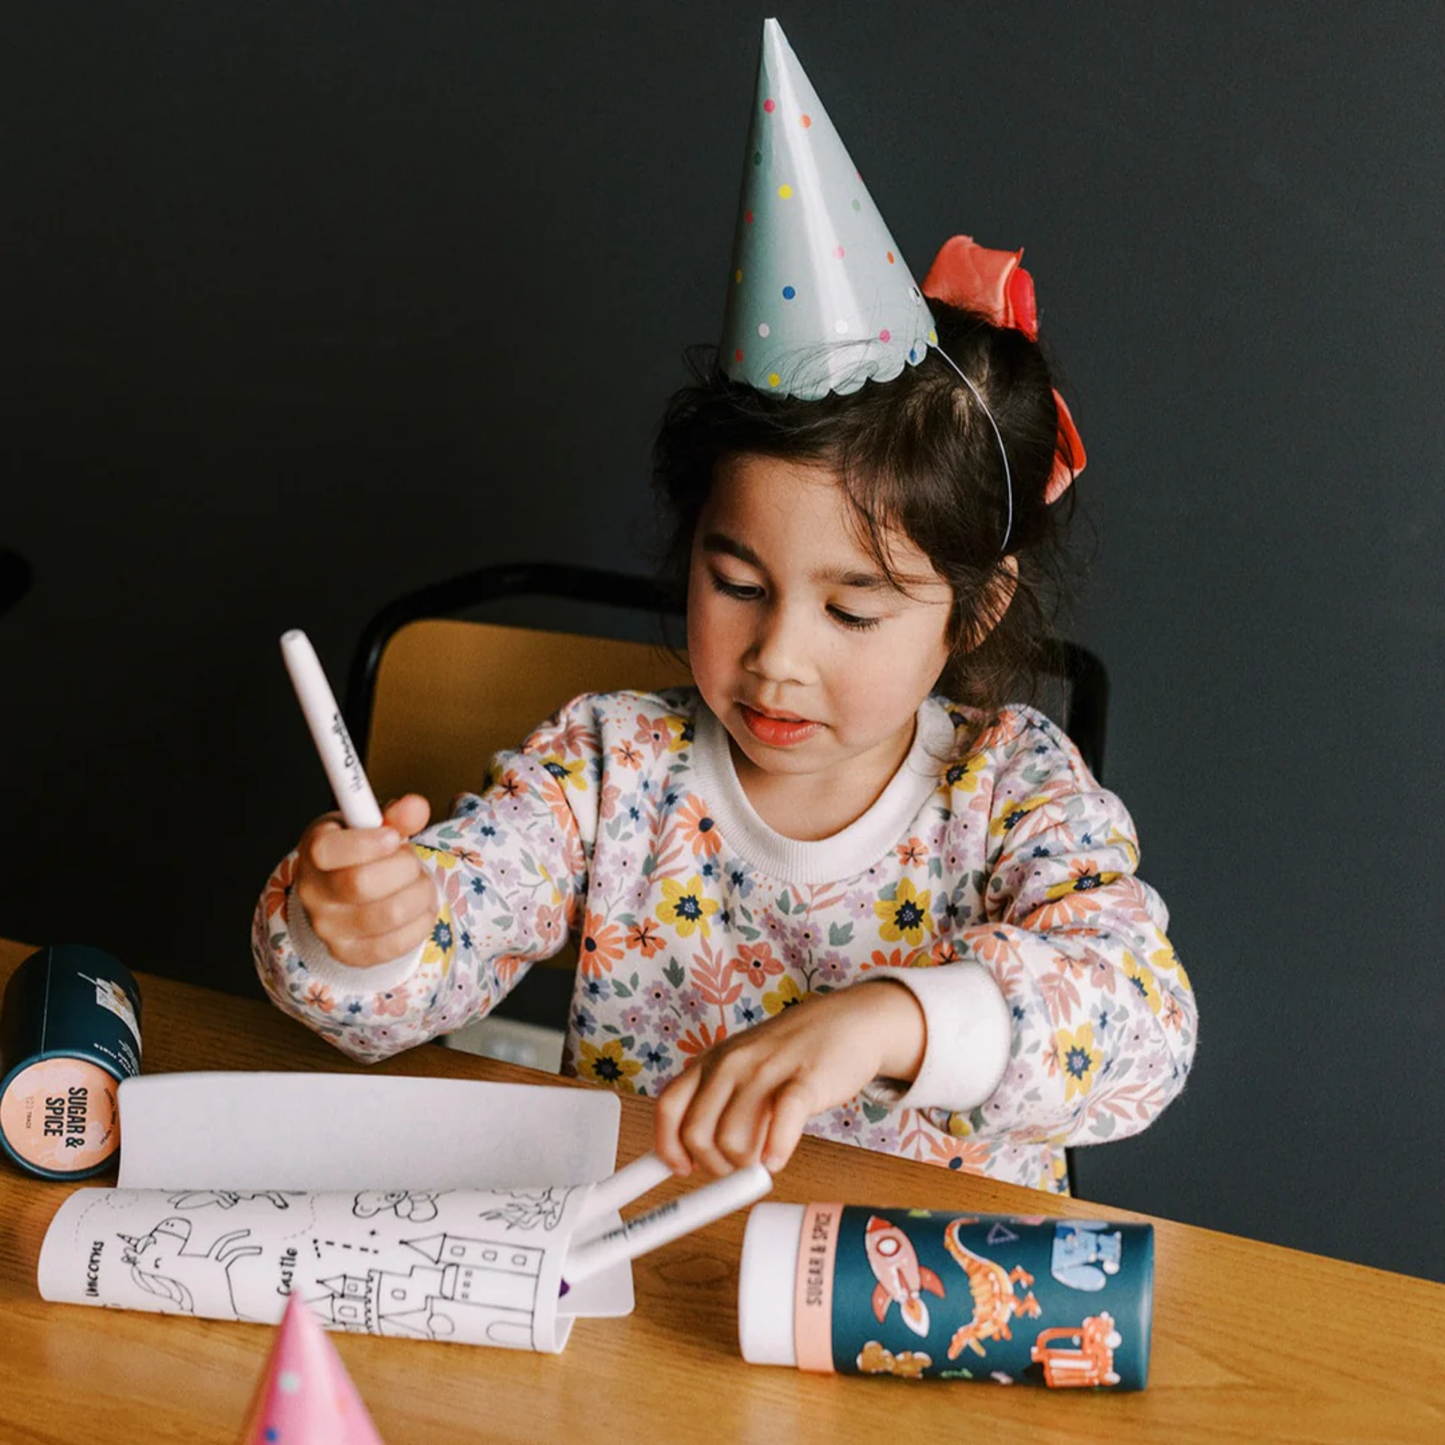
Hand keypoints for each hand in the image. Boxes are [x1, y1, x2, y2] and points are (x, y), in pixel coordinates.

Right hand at [293, 794, 436, 966]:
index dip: (367, 843)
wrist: (346, 897)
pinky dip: (421, 921)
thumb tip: (415, 807)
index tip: (394, 838)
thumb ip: (396, 816)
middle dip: (403, 868)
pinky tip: (419, 907)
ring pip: (389, 914)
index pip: (327, 850)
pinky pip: (396, 944)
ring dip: (420, 893)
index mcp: (315, 849)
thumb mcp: (374, 826)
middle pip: (362, 884)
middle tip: (410, 861)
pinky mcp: (349, 954)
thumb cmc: (363, 853)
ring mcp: (327, 928)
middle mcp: (313, 892)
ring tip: (419, 883)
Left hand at [653, 981, 925, 1176]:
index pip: (668, 1108)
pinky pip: (780, 1123)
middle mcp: (731, 1063)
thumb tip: (694, 1154)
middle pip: (696, 1133)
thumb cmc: (793, 1052)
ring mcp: (765, 1070)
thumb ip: (719, 1101)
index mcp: (711, 1061)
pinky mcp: (803, 1079)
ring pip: (732, 1139)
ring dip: (745, 1166)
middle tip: (735, 1172)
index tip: (681, 1170)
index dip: (668, 1147)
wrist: (848, 1021)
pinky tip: (779, 1157)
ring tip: (763, 1160)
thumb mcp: (743, 1066)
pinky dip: (776, 1151)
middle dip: (712, 1166)